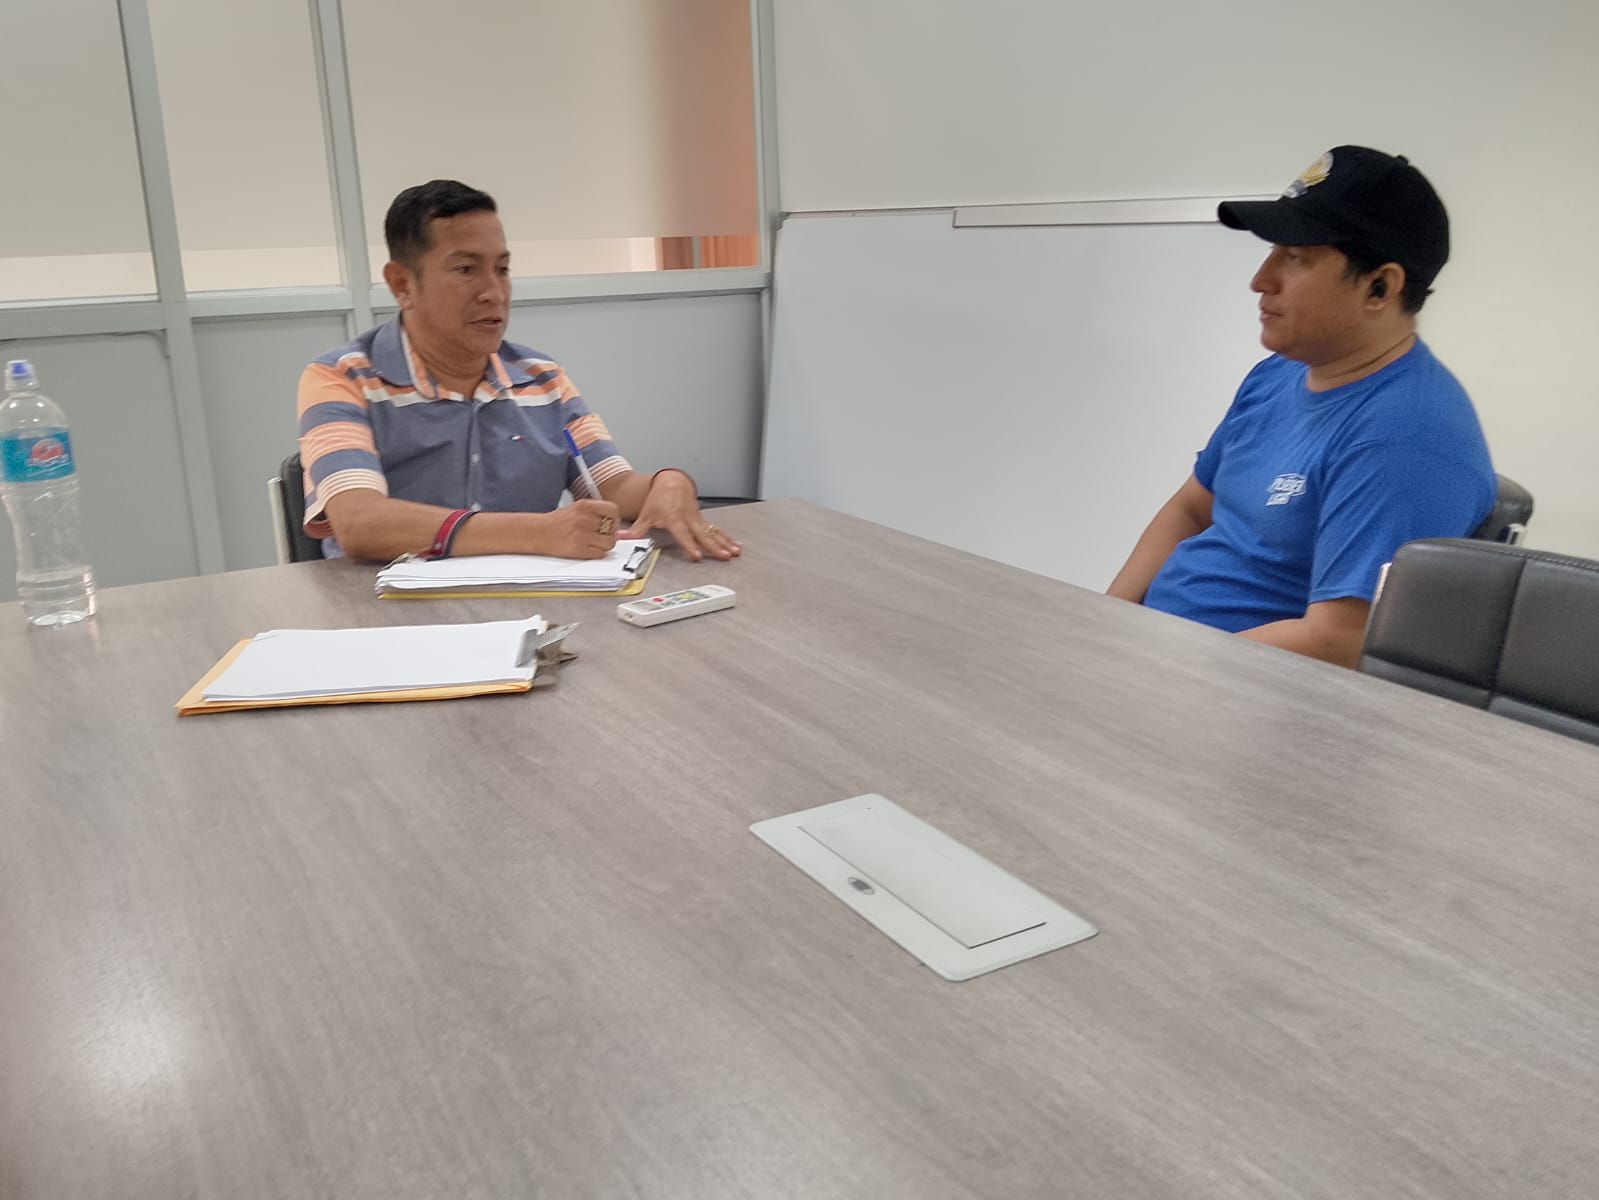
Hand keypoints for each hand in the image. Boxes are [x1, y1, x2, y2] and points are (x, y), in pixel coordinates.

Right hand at [543, 498, 620, 558]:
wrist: (538, 533)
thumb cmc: (556, 522)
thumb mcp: (576, 508)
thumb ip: (595, 513)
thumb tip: (615, 522)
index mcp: (584, 505)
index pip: (613, 510)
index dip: (614, 518)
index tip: (610, 522)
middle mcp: (585, 519)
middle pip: (613, 528)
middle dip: (609, 533)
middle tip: (600, 534)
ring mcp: (583, 535)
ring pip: (609, 543)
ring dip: (604, 544)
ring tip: (594, 542)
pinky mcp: (580, 550)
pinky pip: (600, 554)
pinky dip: (597, 553)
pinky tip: (588, 549)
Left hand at [621, 471, 741, 561]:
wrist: (672, 482)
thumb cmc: (659, 499)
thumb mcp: (646, 514)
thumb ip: (637, 530)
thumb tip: (620, 538)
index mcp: (674, 518)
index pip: (683, 534)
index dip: (689, 545)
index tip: (697, 555)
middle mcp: (688, 519)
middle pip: (703, 535)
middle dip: (714, 546)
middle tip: (724, 556)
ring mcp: (698, 519)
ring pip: (713, 532)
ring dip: (725, 543)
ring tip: (734, 553)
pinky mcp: (703, 519)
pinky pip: (717, 529)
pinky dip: (727, 538)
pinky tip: (736, 546)